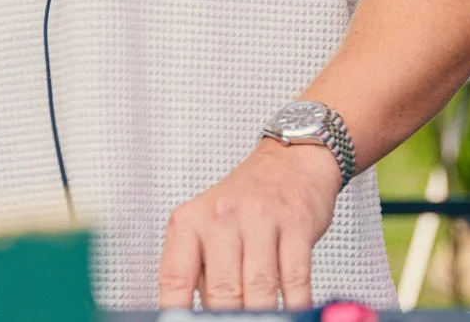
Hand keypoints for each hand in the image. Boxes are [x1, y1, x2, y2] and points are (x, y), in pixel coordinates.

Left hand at [158, 139, 340, 311]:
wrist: (290, 162)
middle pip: (221, 292)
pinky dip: (294, 304)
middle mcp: (220, 216)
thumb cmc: (245, 202)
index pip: (174, 282)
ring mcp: (259, 219)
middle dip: (229, 319)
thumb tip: (199, 317)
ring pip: (259, 289)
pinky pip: (295, 279)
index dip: (179, 316)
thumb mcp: (206, 228)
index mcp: (189, 221)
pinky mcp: (295, 224)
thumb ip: (200, 271)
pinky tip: (291, 310)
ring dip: (262, 315)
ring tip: (262, 321)